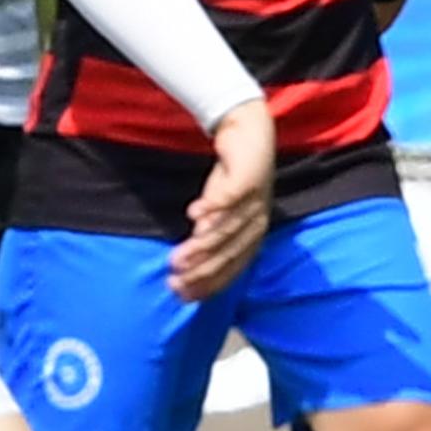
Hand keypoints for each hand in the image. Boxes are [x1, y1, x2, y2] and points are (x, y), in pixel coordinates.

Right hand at [169, 101, 276, 301]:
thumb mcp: (219, 213)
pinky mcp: (248, 178)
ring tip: (177, 257)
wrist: (250, 135)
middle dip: (201, 270)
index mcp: (253, 236)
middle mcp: (256, 222)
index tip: (182, 294)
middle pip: (228, 252)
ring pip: (226, 229)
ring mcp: (255, 201)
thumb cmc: (232, 180)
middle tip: (174, 279)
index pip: (232, 268)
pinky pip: (229, 196)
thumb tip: (188, 266)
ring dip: (201, 245)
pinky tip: (191, 214)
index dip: (208, 283)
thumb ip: (207, 236)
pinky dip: (211, 206)